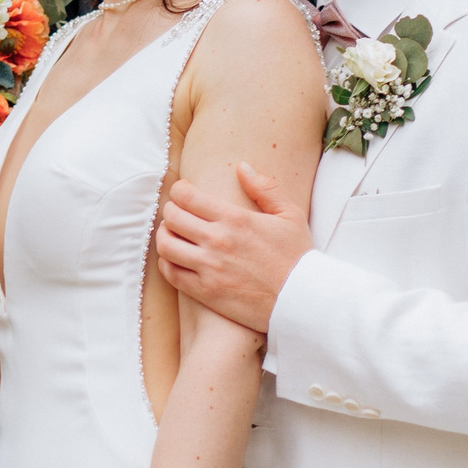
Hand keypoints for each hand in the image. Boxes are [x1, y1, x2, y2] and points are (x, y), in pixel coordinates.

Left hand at [155, 162, 310, 332]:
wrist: (303, 301)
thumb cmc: (298, 257)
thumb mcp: (289, 215)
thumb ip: (264, 188)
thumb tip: (241, 167)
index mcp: (235, 219)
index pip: (187, 197)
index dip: (179, 191)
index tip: (184, 193)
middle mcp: (217, 241)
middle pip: (172, 218)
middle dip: (171, 211)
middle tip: (178, 213)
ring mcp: (209, 268)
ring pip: (166, 245)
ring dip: (164, 236)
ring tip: (173, 234)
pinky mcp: (206, 292)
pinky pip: (171, 274)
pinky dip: (167, 263)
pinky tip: (175, 259)